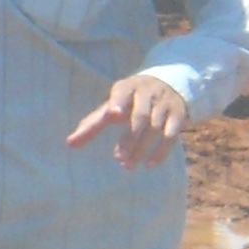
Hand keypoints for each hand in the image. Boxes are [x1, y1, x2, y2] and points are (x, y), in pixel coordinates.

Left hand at [66, 72, 190, 169]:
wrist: (168, 83)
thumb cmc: (130, 100)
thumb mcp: (112, 107)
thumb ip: (92, 125)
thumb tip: (69, 144)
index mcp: (127, 87)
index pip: (122, 93)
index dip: (118, 103)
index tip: (113, 114)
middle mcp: (147, 93)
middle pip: (140, 115)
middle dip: (130, 138)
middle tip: (119, 158)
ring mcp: (164, 103)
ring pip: (155, 127)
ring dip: (142, 148)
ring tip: (128, 165)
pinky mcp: (178, 115)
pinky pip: (172, 135)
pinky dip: (161, 151)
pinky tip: (149, 164)